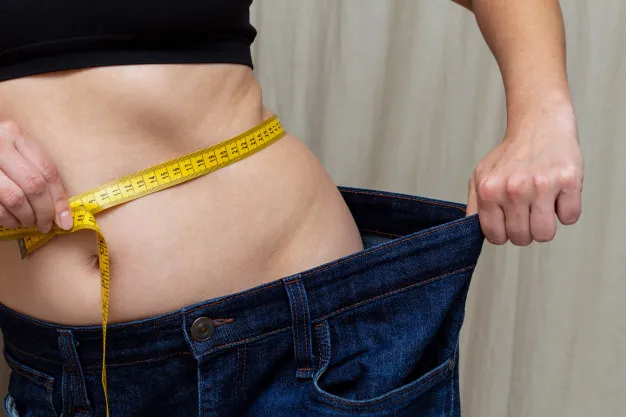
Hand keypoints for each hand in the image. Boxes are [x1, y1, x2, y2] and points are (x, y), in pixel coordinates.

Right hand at [0, 121, 72, 232]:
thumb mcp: (15, 150)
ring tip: (29, 223)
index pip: (47, 171)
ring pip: (15, 198)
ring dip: (26, 217)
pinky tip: (13, 222)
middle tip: (46, 225)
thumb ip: (37, 171)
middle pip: (34, 186)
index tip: (65, 220)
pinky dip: (7, 220)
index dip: (59, 199)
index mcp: (15, 135)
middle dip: (44, 212)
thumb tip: (61, 210)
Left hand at [466, 102, 582, 245]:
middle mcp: (514, 188)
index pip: (495, 236)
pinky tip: (557, 194)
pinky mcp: (568, 181)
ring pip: (545, 234)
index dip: (503, 234)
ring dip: (545, 226)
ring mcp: (542, 185)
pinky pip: (570, 218)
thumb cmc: (510, 154)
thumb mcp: (480, 176)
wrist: (538, 125)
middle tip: (527, 211)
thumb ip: (475, 206)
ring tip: (541, 206)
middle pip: (521, 238)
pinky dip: (566, 211)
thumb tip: (471, 232)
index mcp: (489, 190)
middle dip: (525, 231)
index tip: (508, 223)